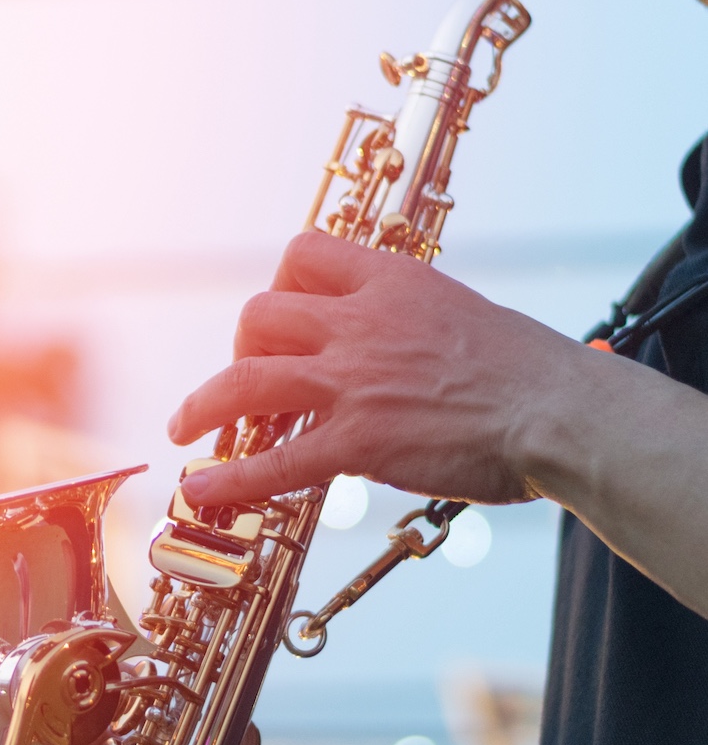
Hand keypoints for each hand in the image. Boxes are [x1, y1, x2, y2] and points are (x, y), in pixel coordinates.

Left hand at [168, 230, 582, 507]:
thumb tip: (398, 348)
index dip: (278, 285)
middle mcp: (361, 322)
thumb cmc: (531, 372)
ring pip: (246, 381)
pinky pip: (274, 460)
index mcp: (392, 282)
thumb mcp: (465, 317)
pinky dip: (231, 478)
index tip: (278, 318)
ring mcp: (353, 381)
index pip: (304, 254)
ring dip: (203, 406)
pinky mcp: (357, 441)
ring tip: (184, 429)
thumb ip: (415, 325)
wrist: (560, 411)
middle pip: (260, 315)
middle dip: (239, 348)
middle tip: (245, 380)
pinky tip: (205, 489)